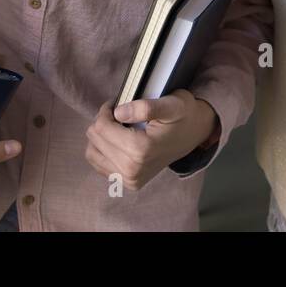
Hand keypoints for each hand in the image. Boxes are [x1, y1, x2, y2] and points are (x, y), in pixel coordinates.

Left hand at [84, 90, 217, 191]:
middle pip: (95, 139)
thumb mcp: (172, 104)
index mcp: (141, 151)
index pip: (102, 127)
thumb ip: (146, 107)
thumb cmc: (183, 115)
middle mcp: (132, 170)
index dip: (106, 110)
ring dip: (101, 135)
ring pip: (92, 152)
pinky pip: (98, 163)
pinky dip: (103, 148)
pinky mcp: (127, 183)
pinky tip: (118, 140)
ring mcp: (129, 179)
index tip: (118, 103)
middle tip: (120, 113)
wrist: (193, 134)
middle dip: (104, 121)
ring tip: (119, 126)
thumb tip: (119, 113)